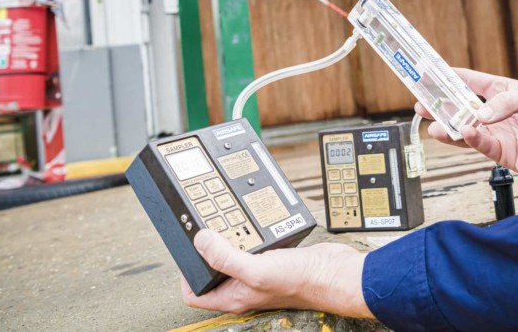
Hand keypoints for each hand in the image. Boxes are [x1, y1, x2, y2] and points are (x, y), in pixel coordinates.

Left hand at [181, 229, 371, 318]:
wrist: (332, 273)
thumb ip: (225, 257)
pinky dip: (248, 231)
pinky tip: (251, 222)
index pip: (195, 294)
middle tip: (204, 229)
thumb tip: (200, 241)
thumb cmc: (300, 281)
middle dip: (206, 249)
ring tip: (225, 222)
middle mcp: (243, 285)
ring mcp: (258, 271)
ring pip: (232, 254)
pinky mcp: (273, 257)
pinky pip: (252, 244)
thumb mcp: (256, 269)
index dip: (185, 274)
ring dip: (227, 237)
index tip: (187, 250)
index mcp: (234, 296)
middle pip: (212, 270)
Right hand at [417, 67, 517, 180]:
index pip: (470, 82)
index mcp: (503, 92)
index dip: (449, 78)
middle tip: (421, 103)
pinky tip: (463, 133)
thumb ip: (506, 103)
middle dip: (441, 106)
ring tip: (433, 125)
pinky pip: (481, 146)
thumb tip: (482, 114)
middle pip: (461, 108)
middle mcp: (497, 113)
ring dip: (449, 127)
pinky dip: (471, 140)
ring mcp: (499, 134)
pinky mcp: (504, 154)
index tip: (429, 74)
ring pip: (466, 130)